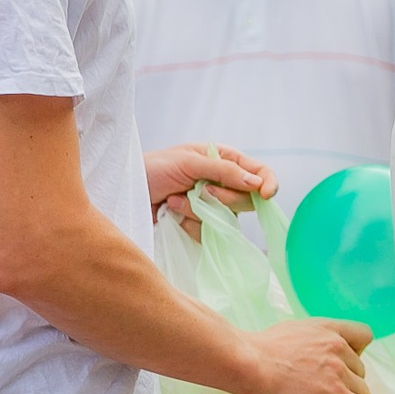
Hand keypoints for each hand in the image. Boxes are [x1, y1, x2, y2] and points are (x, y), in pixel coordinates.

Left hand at [146, 143, 274, 238]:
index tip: (265, 194)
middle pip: (247, 199)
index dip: (267, 182)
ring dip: (200, 211)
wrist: (127, 192)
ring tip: (175, 200)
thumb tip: (256, 182)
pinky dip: (190, 224)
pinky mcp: (199, 225)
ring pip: (227, 218)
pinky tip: (173, 214)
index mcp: (223, 160)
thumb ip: (224, 171)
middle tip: (200, 190)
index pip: (259, 172)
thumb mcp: (188, 162)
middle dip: (223, 197)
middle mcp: (222, 183)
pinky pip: (209, 233)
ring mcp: (211, 206)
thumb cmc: (153, 168)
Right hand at [230, 318, 371, 393]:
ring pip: (362, 389)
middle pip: (360, 368)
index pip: (364, 335)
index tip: (342, 361)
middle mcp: (338, 347)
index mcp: (328, 328)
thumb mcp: (293, 330)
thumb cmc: (260, 349)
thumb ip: (313, 339)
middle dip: (348, 378)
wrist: (250, 364)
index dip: (356, 351)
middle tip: (325, 386)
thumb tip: (312, 351)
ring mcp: (339, 371)